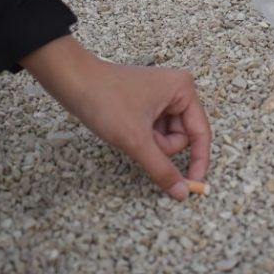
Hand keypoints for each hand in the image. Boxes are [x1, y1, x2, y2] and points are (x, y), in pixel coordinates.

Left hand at [20, 36, 210, 199]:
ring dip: (148, 143)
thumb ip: (162, 168)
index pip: (201, 133)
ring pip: (166, 136)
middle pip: (182, 136)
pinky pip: (153, 131)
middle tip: (138, 139)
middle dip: (160, 146)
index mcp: (183, 89)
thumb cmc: (105, 100)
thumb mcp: (136, 140)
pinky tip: (124, 128)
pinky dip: (141, 137)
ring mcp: (161, 97)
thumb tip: (182, 192)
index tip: (193, 186)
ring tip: (128, 131)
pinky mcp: (146, 103)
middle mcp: (176, 90)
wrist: (72, 81)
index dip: (198, 162)